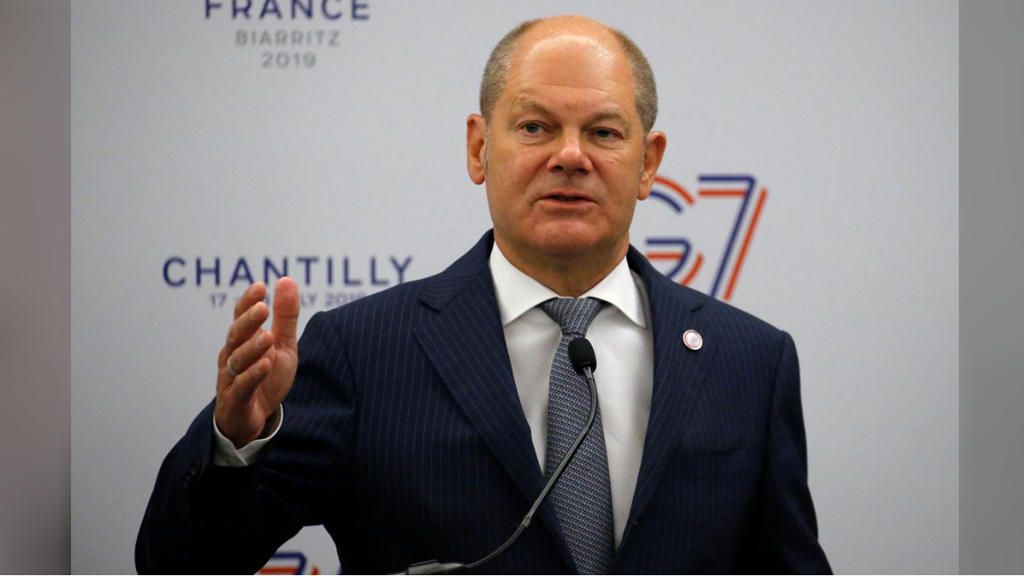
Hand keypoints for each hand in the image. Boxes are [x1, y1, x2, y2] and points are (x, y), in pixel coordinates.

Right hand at [215, 278, 299, 447]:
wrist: (254, 418)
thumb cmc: (266, 377)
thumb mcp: (282, 344)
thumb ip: (285, 316)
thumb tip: (286, 279)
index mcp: (243, 340)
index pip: (241, 317)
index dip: (247, 302)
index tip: (260, 286)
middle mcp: (232, 356)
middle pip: (236, 336)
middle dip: (248, 321)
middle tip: (262, 307)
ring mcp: (231, 378)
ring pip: (237, 360)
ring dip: (252, 348)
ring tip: (267, 337)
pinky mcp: (236, 400)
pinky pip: (242, 386)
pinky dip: (253, 375)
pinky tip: (265, 364)